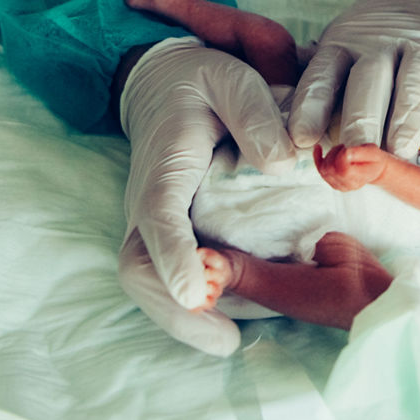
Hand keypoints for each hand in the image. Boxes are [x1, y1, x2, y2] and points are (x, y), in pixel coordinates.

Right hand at [117, 38, 294, 354]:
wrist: (162, 81)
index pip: (158, 219)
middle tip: (225, 341)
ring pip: (146, 280)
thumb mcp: (231, 78)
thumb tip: (280, 164)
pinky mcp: (163, 231)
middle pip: (139, 269)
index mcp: (165, 165)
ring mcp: (150, 221)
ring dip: (180, 317)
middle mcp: (147, 201)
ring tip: (228, 341)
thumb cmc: (201, 80)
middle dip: (173, 312)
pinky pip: (164, 275)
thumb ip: (254, 114)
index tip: (195, 292)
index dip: (174, 258)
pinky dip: (188, 303)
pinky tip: (229, 316)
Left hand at [290, 0, 419, 159]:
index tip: (301, 139)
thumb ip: (315, 99)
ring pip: (416, 74)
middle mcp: (380, 45)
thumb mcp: (335, 64)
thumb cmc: (365, 54)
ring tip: (400, 148)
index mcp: (341, 49)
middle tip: (357, 152)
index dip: (311, 105)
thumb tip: (284, 140)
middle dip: (363, 115)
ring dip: (408, 111)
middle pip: (370, 77)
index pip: (322, 75)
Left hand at [314, 143, 388, 191]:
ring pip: (324, 169)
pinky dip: (317, 157)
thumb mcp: (373, 152)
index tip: (347, 149)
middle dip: (334, 153)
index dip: (341, 156)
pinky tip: (317, 148)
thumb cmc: (374, 160)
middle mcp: (348, 184)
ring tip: (340, 150)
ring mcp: (339, 185)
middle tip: (344, 148)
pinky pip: (320, 170)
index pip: (343, 170)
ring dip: (329, 155)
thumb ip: (361, 152)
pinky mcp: (332, 182)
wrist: (375, 169)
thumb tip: (346, 153)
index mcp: (359, 177)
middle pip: (331, 169)